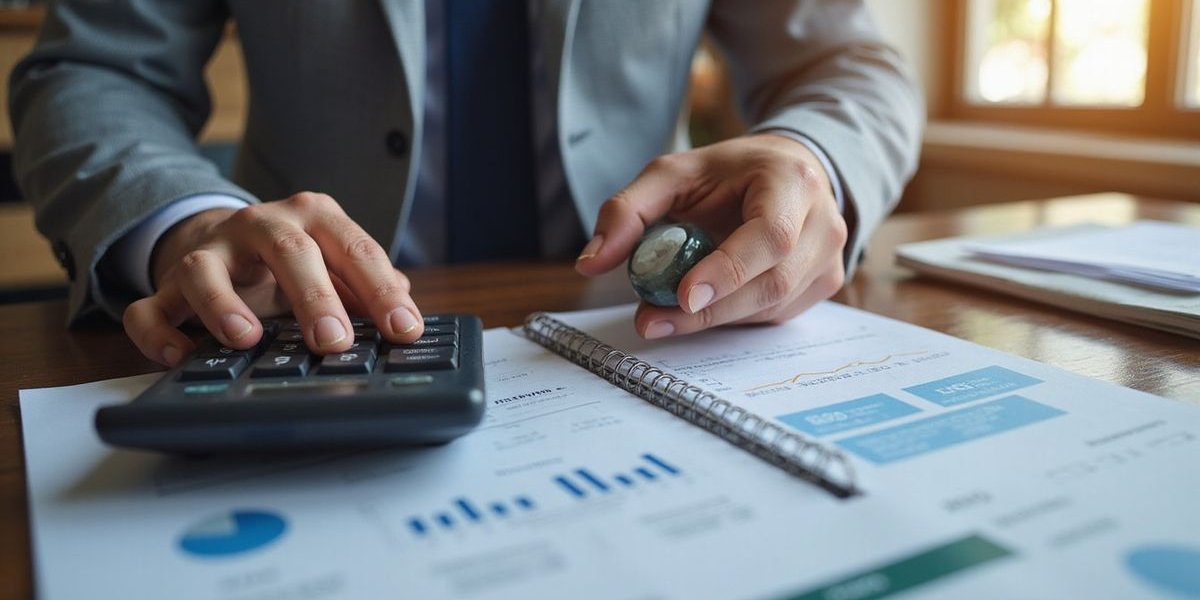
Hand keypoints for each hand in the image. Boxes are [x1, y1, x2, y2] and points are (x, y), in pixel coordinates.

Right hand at [125, 192, 423, 365]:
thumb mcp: (336, 263)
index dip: (381, 291)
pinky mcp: (167, 284)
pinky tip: (181, 355)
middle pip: (288, 250)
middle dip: (313, 296)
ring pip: (205, 269)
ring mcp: (210, 252)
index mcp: (314, 218)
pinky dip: (158, 332)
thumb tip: (407, 313)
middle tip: (334, 340)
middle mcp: (260, 225)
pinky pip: (150, 307)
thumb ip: (369, 286)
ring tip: (245, 339)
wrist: (221, 237)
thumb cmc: (294, 260)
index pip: (354, 249)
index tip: (403, 329)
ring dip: (222, 305)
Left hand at [575, 134, 847, 337]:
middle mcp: (824, 222)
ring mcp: (830, 258)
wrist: (788, 170)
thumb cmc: (730, 173)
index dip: (728, 271)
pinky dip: (733, 317)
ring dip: (715, 319)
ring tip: (663, 314)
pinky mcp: (825, 284)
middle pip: (771, 282)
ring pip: (772, 307)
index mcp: (792, 181)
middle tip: (652, 319)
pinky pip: (775, 315)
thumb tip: (591, 263)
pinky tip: (704, 305)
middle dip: (709, 310)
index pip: (770, 236)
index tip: (683, 295)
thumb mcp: (673, 174)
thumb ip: (628, 212)